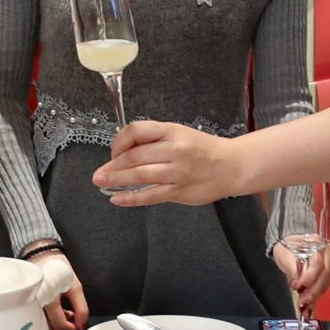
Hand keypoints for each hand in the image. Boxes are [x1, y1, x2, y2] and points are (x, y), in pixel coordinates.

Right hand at [27, 248, 91, 329]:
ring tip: (67, 312)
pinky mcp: (29, 304)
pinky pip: (39, 317)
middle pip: (49, 329)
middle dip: (65, 326)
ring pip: (44, 325)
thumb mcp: (75, 286)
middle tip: (74, 319)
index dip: (71, 328)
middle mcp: (36, 305)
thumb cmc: (57, 267)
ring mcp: (31, 305)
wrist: (42, 255)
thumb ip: (81, 308)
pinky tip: (59, 310)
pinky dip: (51, 318)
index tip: (78, 325)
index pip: (59, 325)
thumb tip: (81, 324)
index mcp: (47, 300)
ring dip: (58, 323)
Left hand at [92, 120, 251, 206]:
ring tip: (102, 183)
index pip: (136, 131)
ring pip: (141, 176)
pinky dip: (132, 198)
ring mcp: (178, 172)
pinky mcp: (180, 191)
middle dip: (112, 166)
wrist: (231, 165)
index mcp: (171, 131)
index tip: (113, 151)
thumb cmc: (202, 149)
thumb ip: (154, 141)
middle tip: (98, 174)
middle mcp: (174, 150)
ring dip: (117, 180)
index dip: (119, 141)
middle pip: (135, 156)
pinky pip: (151, 195)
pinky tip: (117, 199)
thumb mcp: (179, 134)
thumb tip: (123, 151)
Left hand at [272, 238, 329, 313]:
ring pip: (326, 281)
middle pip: (325, 273)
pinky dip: (317, 295)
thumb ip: (293, 269)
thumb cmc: (287, 248)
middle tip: (303, 301)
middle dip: (313, 290)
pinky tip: (310, 303)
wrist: (289, 247)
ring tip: (304, 305)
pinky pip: (326, 285)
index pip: (318, 262)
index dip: (309, 277)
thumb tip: (298, 285)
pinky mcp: (329, 273)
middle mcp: (327, 252)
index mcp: (317, 242)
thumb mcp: (285, 256)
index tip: (297, 286)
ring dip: (316, 295)